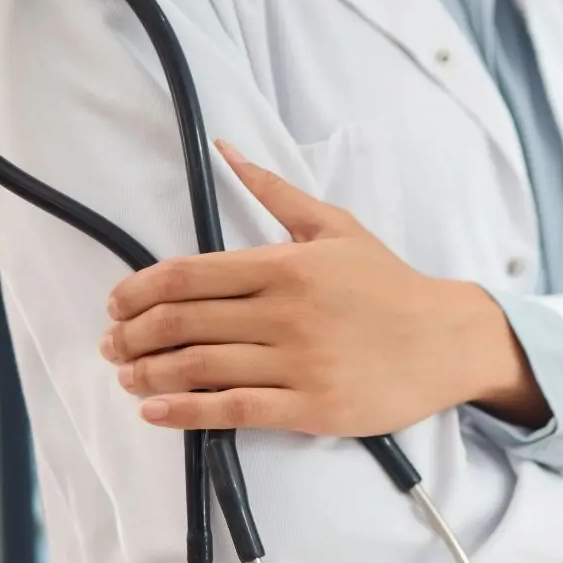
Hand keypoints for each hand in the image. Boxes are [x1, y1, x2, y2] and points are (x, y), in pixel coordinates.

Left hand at [101, 141, 541, 434]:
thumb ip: (275, 191)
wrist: (450, 340)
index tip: (116, 305)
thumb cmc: (391, 285)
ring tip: (128, 378)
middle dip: (131, 337)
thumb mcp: (336, 227)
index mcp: (286, 265)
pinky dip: (183, 412)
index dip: (136, 292)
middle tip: (112, 346)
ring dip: (147, 375)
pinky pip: (231, 410)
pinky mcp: (312, 407)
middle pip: (180, 324)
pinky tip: (154, 411)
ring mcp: (299, 363)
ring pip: (197, 368)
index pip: (185, 275)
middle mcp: (285, 313)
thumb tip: (226, 150)